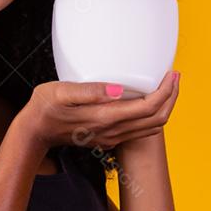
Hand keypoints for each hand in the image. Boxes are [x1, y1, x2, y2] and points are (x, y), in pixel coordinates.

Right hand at [15, 71, 179, 154]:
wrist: (35, 132)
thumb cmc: (44, 108)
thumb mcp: (61, 92)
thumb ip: (90, 91)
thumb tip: (118, 89)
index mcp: (105, 117)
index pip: (149, 107)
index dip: (166, 90)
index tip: (171, 73)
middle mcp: (113, 131)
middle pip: (157, 119)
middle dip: (172, 97)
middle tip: (175, 76)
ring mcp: (113, 137)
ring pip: (152, 127)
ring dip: (165, 106)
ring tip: (167, 85)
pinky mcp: (110, 137)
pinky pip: (141, 130)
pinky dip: (153, 114)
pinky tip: (148, 99)